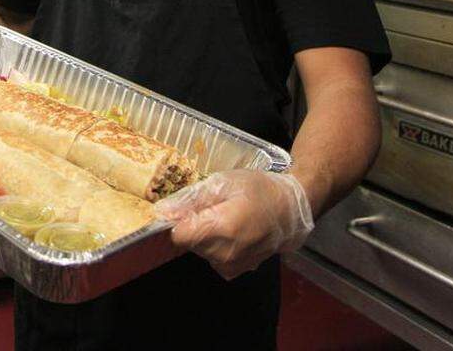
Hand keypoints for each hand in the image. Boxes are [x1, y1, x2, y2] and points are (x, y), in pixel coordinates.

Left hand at [154, 169, 313, 279]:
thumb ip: (191, 198)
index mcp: (222, 227)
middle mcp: (226, 253)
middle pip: (188, 242)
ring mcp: (232, 265)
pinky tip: (231, 232)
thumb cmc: (259, 190)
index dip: (177, 220)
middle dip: (193, 225)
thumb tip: (162, 211)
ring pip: (199, 250)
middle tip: (212, 208)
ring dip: (204, 235)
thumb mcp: (224, 182)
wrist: (290, 210)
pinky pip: (211, 258)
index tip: (186, 209)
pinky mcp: (236, 271)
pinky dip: (215, 246)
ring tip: (224, 218)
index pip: (178, 235)